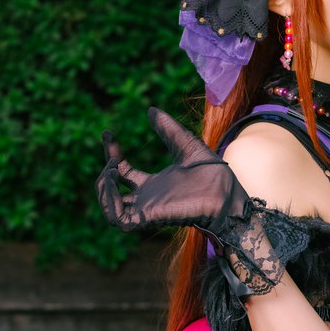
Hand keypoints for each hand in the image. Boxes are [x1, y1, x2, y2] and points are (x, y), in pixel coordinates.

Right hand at [96, 108, 249, 234]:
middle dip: (104, 175)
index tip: (108, 134)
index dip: (110, 153)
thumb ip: (167, 129)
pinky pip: (119, 220)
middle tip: (113, 158)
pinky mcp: (151, 217)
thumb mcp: (185, 143)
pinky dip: (110, 203)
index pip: (121, 173)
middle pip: (111, 194)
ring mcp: (148, 210)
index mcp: (153, 185)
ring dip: (103, 189)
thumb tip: (151, 110)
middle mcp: (148, 199)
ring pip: (110, 211)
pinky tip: (117, 183)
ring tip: (113, 171)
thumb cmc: (213, 174)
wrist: (225, 192)